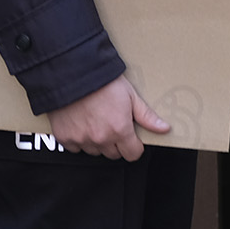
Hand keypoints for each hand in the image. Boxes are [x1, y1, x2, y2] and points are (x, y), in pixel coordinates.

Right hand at [49, 75, 169, 160]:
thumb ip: (147, 116)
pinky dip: (79, 140)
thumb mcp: (130, 96)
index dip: (135, 146)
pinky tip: (82, 124)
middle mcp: (100, 139)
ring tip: (97, 121)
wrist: (73, 74)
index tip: (133, 138)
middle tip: (114, 125)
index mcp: (120, 130)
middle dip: (117, 143)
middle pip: (114, 154)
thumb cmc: (103, 82)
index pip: (133, 154)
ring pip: (95, 152)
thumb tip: (164, 128)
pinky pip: (75, 148)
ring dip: (98, 142)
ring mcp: (81, 140)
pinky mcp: (64, 138)